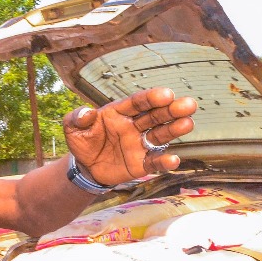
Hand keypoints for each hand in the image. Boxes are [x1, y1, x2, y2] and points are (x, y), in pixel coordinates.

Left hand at [63, 87, 196, 185]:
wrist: (85, 166)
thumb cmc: (82, 140)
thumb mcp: (72, 127)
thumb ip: (77, 117)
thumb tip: (86, 113)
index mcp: (119, 111)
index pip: (138, 103)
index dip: (151, 98)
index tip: (167, 94)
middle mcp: (134, 125)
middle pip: (155, 116)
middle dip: (171, 110)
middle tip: (188, 104)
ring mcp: (140, 144)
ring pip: (160, 135)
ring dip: (174, 130)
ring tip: (188, 123)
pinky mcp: (141, 164)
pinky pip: (154, 162)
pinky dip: (164, 162)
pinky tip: (174, 160)